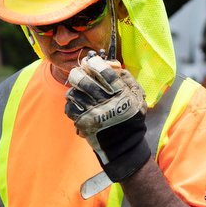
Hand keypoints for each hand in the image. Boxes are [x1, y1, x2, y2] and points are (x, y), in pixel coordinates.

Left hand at [64, 53, 149, 181]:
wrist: (123, 145)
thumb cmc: (130, 117)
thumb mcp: (137, 96)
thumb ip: (126, 78)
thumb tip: (111, 64)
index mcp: (120, 93)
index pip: (105, 73)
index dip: (95, 63)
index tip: (91, 61)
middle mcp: (105, 102)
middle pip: (84, 81)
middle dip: (78, 73)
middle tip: (78, 72)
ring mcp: (92, 113)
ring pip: (73, 93)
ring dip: (73, 89)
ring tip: (78, 90)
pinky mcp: (83, 123)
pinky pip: (69, 108)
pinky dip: (70, 103)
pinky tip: (76, 103)